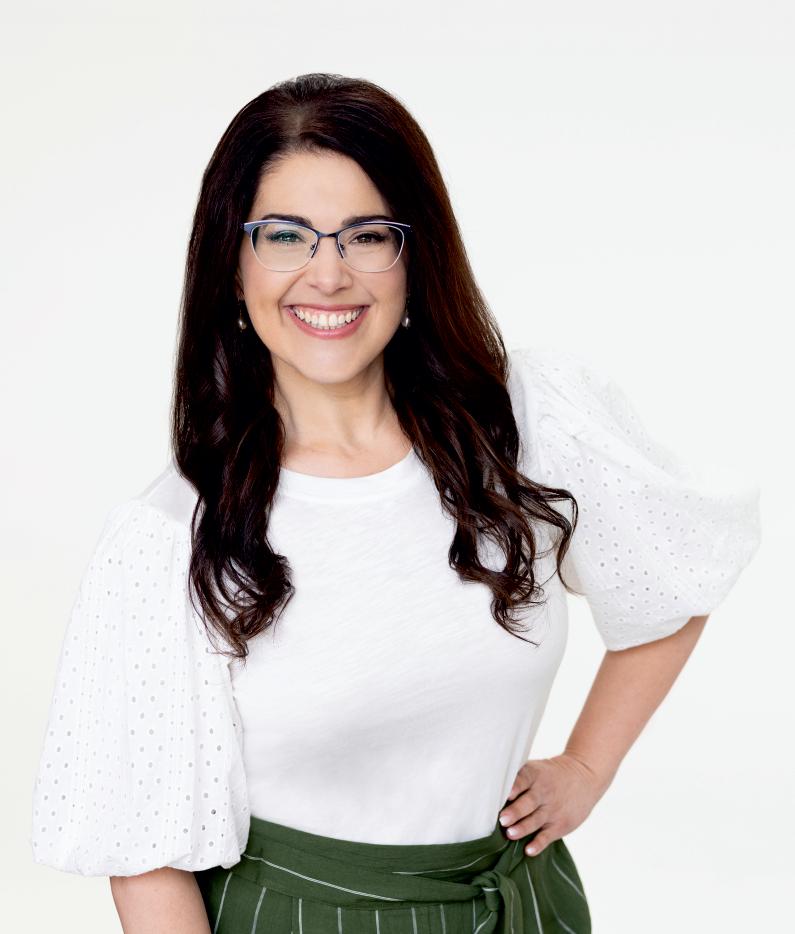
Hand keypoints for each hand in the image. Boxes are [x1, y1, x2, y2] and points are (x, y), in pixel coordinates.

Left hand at [497, 752, 611, 856]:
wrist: (584, 777)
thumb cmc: (549, 774)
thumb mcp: (536, 768)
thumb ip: (516, 777)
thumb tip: (487, 785)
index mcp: (535, 775)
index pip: (524, 780)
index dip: (515, 787)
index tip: (506, 794)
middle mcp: (544, 792)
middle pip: (528, 802)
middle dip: (515, 811)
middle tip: (503, 819)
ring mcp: (553, 809)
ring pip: (536, 820)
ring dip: (523, 828)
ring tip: (510, 834)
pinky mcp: (560, 824)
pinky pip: (547, 836)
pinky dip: (538, 844)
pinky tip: (529, 850)